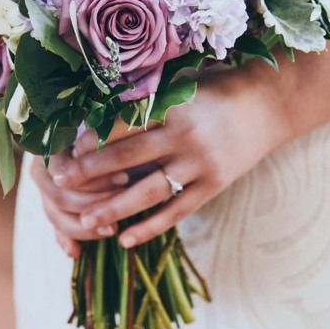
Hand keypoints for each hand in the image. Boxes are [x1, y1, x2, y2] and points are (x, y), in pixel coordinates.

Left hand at [38, 59, 298, 250]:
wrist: (269, 105)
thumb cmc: (217, 90)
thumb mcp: (181, 88)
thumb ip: (147, 104)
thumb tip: (98, 116)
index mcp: (172, 108)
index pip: (123, 126)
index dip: (93, 139)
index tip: (65, 148)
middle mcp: (184, 137)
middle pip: (128, 159)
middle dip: (91, 172)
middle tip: (60, 181)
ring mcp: (200, 165)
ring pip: (149, 192)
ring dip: (115, 208)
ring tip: (86, 221)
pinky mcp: (214, 185)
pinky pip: (177, 211)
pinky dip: (150, 227)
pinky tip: (126, 239)